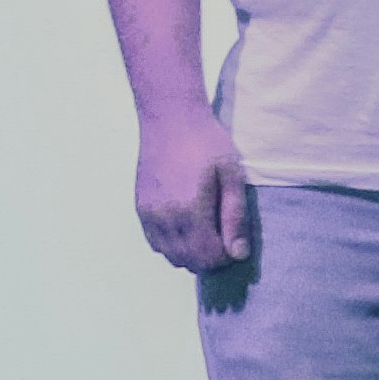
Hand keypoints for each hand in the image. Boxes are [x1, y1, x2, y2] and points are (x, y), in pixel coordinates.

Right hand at [136, 106, 256, 271]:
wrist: (169, 118)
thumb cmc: (206, 141)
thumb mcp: (232, 175)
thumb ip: (235, 217)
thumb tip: (238, 253)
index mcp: (190, 210)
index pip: (208, 257)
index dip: (226, 258)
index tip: (237, 244)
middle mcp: (164, 218)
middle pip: (188, 261)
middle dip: (210, 259)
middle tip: (225, 240)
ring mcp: (148, 214)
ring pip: (170, 255)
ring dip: (191, 254)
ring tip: (209, 233)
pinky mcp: (140, 208)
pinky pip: (155, 242)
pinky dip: (172, 245)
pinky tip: (188, 228)